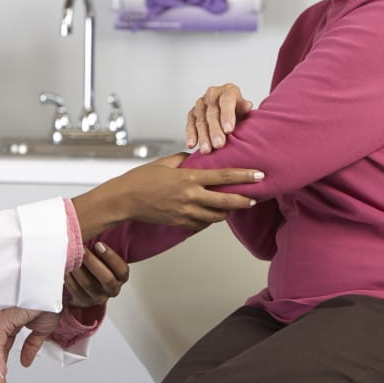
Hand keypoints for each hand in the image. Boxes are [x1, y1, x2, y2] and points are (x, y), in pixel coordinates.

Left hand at [0, 307, 62, 382]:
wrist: (58, 292)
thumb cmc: (52, 302)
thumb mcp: (42, 330)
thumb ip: (31, 346)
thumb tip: (24, 362)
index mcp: (12, 322)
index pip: (3, 346)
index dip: (2, 362)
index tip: (3, 378)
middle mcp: (6, 320)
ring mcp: (4, 318)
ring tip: (0, 381)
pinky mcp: (6, 319)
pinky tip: (2, 370)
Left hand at [65, 242, 128, 307]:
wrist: (84, 281)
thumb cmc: (95, 262)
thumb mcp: (103, 254)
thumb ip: (103, 245)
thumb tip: (101, 222)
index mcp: (120, 276)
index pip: (122, 270)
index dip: (110, 257)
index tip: (98, 244)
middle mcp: (112, 288)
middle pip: (106, 279)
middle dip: (92, 262)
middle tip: (81, 249)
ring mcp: (98, 297)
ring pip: (89, 285)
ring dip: (78, 269)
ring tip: (70, 257)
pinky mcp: (85, 302)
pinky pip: (76, 292)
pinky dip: (69, 279)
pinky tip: (64, 268)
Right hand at [118, 153, 261, 227]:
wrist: (125, 200)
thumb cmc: (141, 179)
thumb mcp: (164, 163)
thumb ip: (184, 160)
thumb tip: (197, 159)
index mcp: (188, 178)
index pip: (223, 176)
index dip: (244, 176)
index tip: (259, 174)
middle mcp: (190, 197)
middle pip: (227, 201)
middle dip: (244, 200)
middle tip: (255, 198)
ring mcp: (186, 212)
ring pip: (217, 216)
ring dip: (228, 211)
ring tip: (235, 205)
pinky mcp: (181, 223)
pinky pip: (203, 223)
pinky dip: (211, 218)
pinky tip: (214, 213)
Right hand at [186, 83, 253, 152]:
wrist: (230, 114)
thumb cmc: (239, 112)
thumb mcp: (245, 110)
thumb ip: (244, 108)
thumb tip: (247, 105)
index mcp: (228, 91)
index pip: (226, 101)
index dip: (227, 115)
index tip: (229, 130)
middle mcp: (212, 95)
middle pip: (212, 113)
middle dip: (215, 130)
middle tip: (218, 144)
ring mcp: (200, 104)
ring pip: (200, 120)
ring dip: (203, 136)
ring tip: (207, 149)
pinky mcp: (192, 113)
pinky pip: (190, 124)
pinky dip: (191, 135)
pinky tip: (191, 144)